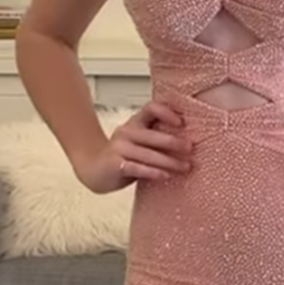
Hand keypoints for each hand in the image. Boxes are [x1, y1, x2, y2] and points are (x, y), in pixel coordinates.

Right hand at [78, 101, 192, 193]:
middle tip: (190, 148)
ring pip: (148, 154)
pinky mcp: (115, 164)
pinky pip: (137, 168)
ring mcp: (119, 148)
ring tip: (184, 167)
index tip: (182, 123)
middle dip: (174, 142)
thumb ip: (156, 139)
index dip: (167, 112)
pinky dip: (153, 172)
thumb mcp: (138, 142)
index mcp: (135, 123)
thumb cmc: (122, 156)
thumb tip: (187, 144)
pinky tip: (165, 176)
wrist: (93, 169)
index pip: (151, 109)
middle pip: (153, 134)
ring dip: (169, 161)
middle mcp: (127, 132)